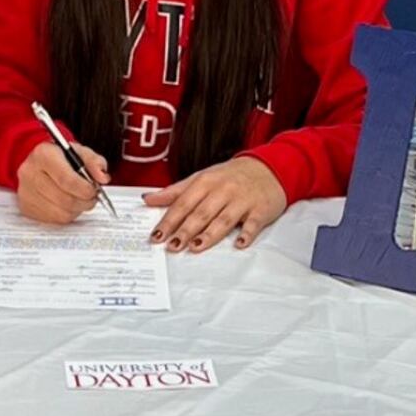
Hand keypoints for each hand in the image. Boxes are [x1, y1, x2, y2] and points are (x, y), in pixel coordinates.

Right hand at [17, 137, 109, 226]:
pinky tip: (68, 205)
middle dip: (85, 201)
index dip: (85, 189)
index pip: (67, 180)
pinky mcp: (26, 207)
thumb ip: (94, 162)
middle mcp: (30, 173)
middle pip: (65, 199)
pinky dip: (66, 215)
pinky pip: (54, 220)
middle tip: (92, 197)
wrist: (38, 162)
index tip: (94, 190)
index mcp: (43, 155)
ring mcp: (26, 192)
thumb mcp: (79, 152)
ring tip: (80, 200)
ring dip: (77, 210)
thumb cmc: (59, 158)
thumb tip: (102, 177)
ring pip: (61, 213)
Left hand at [144, 155, 285, 251]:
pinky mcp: (260, 209)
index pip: (183, 203)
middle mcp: (223, 190)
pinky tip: (239, 244)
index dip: (169, 220)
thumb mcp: (201, 178)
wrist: (268, 168)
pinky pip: (253, 223)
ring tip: (195, 247)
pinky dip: (247, 234)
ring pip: (224, 219)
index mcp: (205, 182)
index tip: (156, 236)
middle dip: (186, 230)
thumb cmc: (230, 176)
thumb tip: (147, 199)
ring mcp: (242, 200)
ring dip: (210, 234)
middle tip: (172, 246)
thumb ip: (175, 191)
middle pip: (201, 213)